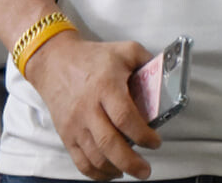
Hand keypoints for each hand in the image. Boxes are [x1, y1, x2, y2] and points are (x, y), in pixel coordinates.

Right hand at [23, 32, 161, 180]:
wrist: (55, 61)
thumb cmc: (93, 57)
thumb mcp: (124, 50)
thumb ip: (146, 61)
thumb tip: (166, 76)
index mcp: (106, 86)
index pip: (125, 117)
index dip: (143, 134)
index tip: (155, 142)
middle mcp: (89, 108)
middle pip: (109, 143)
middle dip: (130, 162)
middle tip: (145, 171)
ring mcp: (75, 124)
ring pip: (95, 156)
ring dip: (115, 169)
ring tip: (132, 171)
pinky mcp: (66, 134)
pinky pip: (80, 161)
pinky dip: (96, 174)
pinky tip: (111, 173)